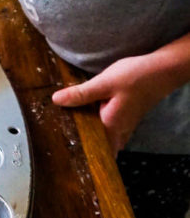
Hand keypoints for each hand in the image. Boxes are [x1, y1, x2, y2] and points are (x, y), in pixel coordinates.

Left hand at [52, 54, 168, 153]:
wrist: (160, 71)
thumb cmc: (134, 77)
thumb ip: (81, 94)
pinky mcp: (125, 118)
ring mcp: (124, 126)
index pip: (90, 146)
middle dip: (79, 139)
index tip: (58, 142)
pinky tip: (85, 111)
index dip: (75, 146)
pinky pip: (108, 127)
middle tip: (57, 130)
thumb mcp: (104, 83)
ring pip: (103, 136)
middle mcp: (119, 131)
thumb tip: (56, 101)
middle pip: (96, 144)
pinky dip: (97, 123)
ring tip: (67, 119)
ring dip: (88, 130)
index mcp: (111, 126)